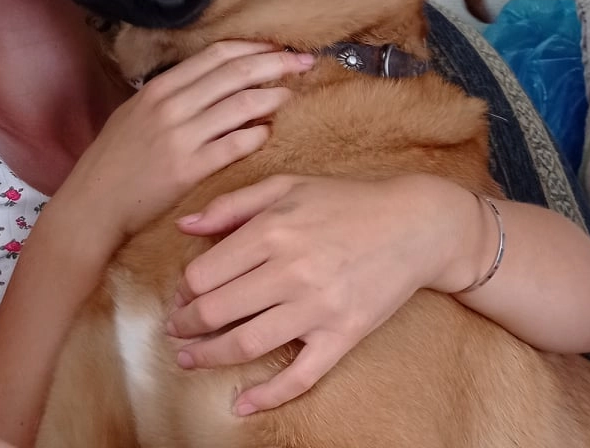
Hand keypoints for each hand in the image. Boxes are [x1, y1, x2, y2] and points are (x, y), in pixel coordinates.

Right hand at [65, 42, 314, 242]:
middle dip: (275, 64)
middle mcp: (171, 106)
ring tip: (290, 95)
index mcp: (159, 88)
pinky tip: (267, 132)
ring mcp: (181, 137)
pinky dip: (255, 134)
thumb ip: (169, 96)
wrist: (93, 205)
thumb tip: (208, 82)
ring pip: (240, 105)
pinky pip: (234, 145)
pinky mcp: (189, 169)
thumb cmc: (112, 160)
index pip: (216, 55)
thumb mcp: (134, 114)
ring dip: (271, 97)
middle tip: (303, 63)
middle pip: (235, 73)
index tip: (278, 48)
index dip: (253, 48)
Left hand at [167, 173, 463, 414]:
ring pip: (247, 344)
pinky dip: (267, 396)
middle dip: (186, 325)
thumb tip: (185, 226)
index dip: (183, 290)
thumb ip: (231, 204)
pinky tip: (241, 403)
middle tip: (176, 328)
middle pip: (217, 311)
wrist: (413, 224)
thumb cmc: (344, 200)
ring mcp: (317, 308)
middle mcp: (291, 271)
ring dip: (209, 357)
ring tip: (189, 358)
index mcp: (272, 230)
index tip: (180, 295)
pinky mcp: (343, 335)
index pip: (205, 274)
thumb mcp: (286, 186)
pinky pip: (300, 376)